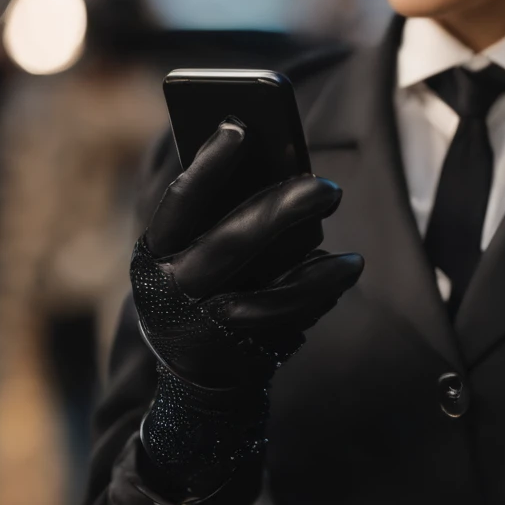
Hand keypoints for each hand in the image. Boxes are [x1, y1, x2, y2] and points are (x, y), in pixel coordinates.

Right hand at [131, 118, 361, 500]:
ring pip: (266, 291)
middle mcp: (172, 288)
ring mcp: (204, 324)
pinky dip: (320, 290)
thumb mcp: (193, 250)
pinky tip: (345, 268)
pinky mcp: (238, 351)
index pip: (180, 201)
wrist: (193, 378)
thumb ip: (221, 214)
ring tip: (349, 244)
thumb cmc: (202, 288)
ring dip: (314, 262)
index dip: (208, 164)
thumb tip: (279, 169)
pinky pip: (287, 318)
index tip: (241, 126)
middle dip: (280, 209)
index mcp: (155, 249)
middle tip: (327, 187)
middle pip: (230, 242)